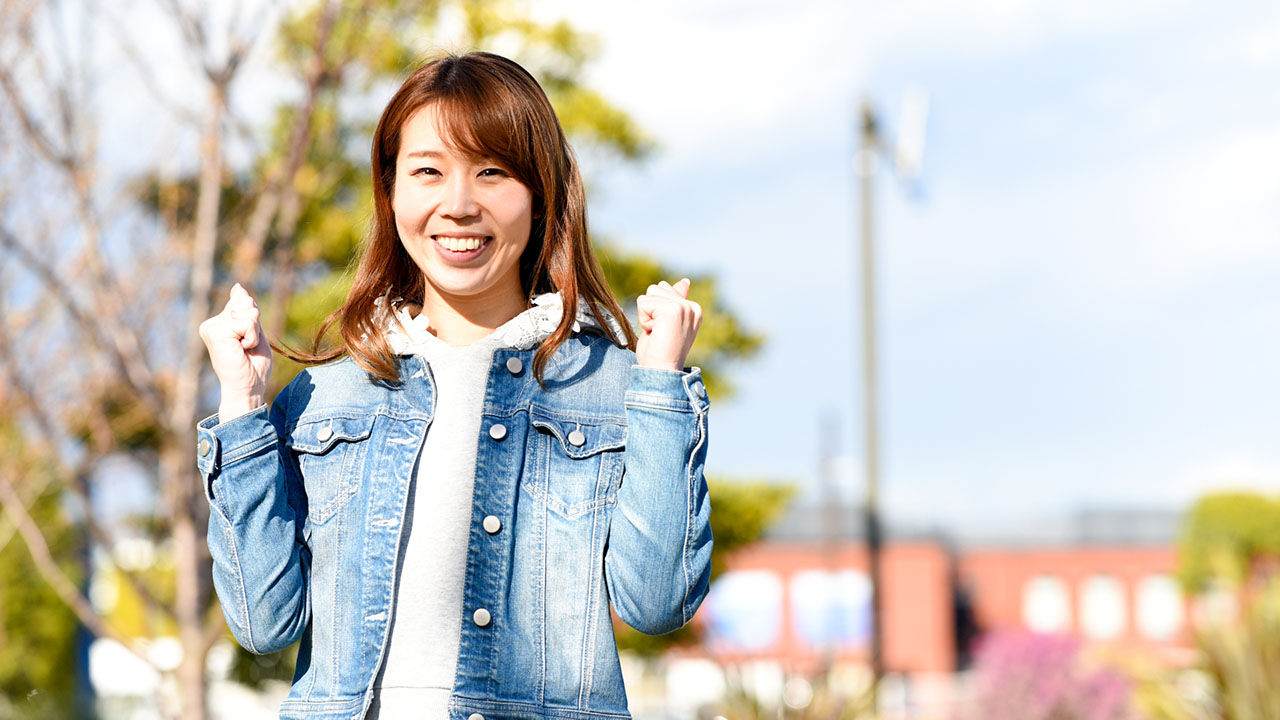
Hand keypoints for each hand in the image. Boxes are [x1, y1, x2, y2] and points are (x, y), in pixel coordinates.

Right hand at [199, 283, 272, 419]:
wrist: (248, 388)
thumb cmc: (253, 367)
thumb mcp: (254, 332)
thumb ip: (247, 311)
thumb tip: (238, 287)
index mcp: (220, 322)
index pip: (244, 300)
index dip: (254, 319)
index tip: (246, 341)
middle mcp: (212, 323)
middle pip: (247, 302)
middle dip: (256, 324)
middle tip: (247, 346)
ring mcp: (211, 327)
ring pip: (248, 311)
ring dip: (254, 333)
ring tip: (244, 349)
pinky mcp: (215, 332)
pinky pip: (246, 322)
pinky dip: (251, 337)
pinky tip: (242, 350)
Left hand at [635, 278, 701, 370]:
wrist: (663, 371)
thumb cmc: (662, 352)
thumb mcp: (670, 323)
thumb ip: (675, 301)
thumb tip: (684, 282)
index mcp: (694, 309)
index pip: (668, 289)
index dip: (657, 309)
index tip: (665, 330)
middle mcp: (691, 306)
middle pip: (656, 288)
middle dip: (650, 310)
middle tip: (659, 332)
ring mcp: (683, 307)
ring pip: (649, 294)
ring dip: (646, 315)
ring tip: (657, 332)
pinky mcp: (672, 310)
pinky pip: (644, 303)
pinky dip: (643, 320)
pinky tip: (654, 333)